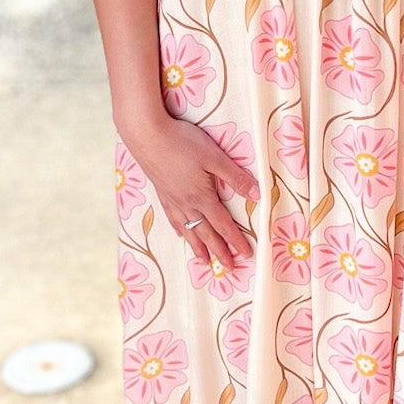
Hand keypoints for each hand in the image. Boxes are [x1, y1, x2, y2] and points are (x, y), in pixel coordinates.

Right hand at [127, 114, 259, 272]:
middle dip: (219, 251)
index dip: (236, 240)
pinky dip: (180, 230)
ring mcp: (172, 199)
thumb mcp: (214, 157)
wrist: (146, 135)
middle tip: (228, 268)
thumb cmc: (182, 142)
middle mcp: (186, 203)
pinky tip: (180, 233)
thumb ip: (235, 176)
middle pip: (206, 233)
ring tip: (204, 261)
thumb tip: (257, 194)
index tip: (246, 254)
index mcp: (201, 197)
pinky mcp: (161, 192)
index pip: (223, 224)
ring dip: (198, 246)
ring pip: (188, 230)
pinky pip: (173, 218)